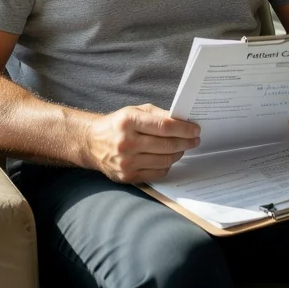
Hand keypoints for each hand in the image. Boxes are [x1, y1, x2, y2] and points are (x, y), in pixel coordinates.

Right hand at [86, 104, 200, 183]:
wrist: (92, 143)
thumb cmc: (117, 124)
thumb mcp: (135, 111)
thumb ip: (158, 115)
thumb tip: (182, 121)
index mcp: (129, 122)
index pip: (165, 126)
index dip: (184, 129)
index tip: (196, 129)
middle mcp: (127, 143)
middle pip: (167, 145)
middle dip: (186, 142)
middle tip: (195, 139)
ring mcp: (127, 162)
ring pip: (165, 160)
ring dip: (179, 153)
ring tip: (183, 147)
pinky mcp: (128, 177)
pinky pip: (157, 173)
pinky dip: (167, 165)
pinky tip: (169, 157)